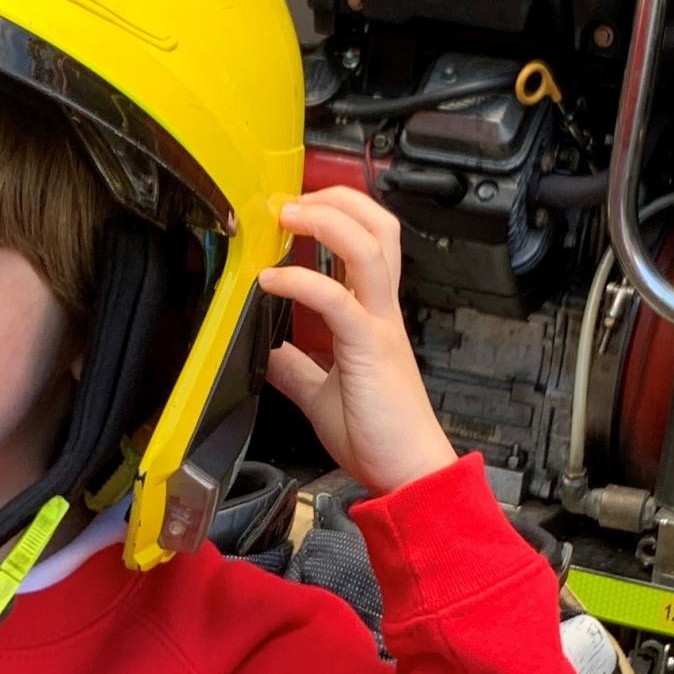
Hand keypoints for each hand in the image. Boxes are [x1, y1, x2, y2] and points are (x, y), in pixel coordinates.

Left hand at [258, 186, 454, 498]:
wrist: (408, 475)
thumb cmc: (377, 439)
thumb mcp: (321, 395)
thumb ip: (296, 368)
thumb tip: (265, 350)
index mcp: (373, 317)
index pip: (366, 243)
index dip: (333, 215)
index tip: (291, 211)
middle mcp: (381, 312)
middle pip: (379, 226)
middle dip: (336, 198)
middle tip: (290, 198)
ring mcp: (379, 326)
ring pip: (369, 246)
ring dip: (325, 220)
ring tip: (286, 215)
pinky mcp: (370, 348)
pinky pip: (338, 299)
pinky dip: (303, 281)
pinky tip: (272, 282)